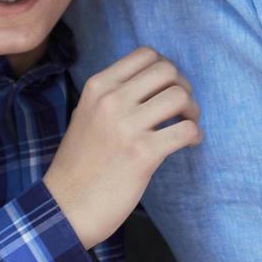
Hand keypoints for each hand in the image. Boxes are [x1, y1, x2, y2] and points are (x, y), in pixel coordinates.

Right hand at [43, 47, 202, 248]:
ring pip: (180, 96)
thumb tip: (152, 82)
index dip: (166, 67)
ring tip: (187, 124)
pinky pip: (186, 130)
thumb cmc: (79, 163)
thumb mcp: (85, 113)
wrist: (66, 206)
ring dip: (192, 110)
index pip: (146, 54)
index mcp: (98, 86)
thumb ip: (112, 94)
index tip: (167, 87)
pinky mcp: (144, 153)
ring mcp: (128, 126)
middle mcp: (112, 100)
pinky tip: (188, 143)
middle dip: (183, 86)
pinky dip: (195, 135)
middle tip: (182, 107)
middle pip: (168, 70)